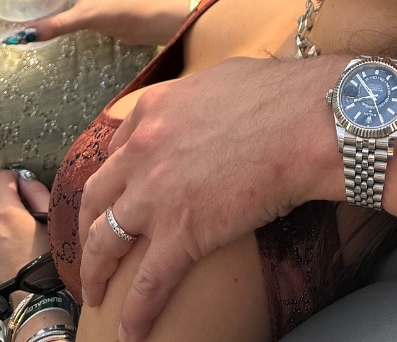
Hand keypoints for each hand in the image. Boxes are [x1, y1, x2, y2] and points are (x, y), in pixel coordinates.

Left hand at [0, 169, 50, 288]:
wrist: (32, 299)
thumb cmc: (46, 261)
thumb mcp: (51, 219)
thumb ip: (37, 192)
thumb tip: (26, 180)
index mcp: (5, 211)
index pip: (2, 177)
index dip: (15, 179)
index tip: (23, 187)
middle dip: (5, 198)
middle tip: (22, 211)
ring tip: (14, 232)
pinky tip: (5, 247)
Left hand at [78, 55, 342, 340]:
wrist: (308, 120)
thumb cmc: (281, 94)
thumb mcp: (221, 79)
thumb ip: (197, 96)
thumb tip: (206, 103)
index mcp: (155, 109)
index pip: (117, 149)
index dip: (114, 176)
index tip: (116, 193)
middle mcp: (144, 150)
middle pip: (95, 195)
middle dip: (88, 224)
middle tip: (92, 245)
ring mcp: (157, 194)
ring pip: (105, 241)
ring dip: (96, 271)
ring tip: (97, 292)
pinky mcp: (181, 233)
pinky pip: (148, 282)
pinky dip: (136, 311)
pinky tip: (133, 329)